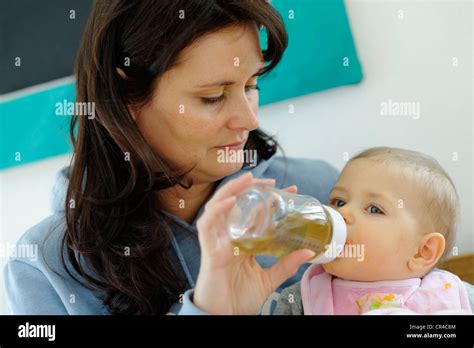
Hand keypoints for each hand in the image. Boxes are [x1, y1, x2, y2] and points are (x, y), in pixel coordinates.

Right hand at [194, 172, 315, 313]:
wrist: (225, 318)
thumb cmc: (240, 299)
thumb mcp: (269, 279)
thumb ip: (286, 265)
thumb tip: (308, 252)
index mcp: (240, 240)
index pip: (254, 212)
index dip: (269, 198)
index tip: (290, 191)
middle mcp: (227, 236)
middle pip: (235, 203)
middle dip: (250, 188)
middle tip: (272, 181)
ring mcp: (216, 241)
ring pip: (218, 206)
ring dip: (232, 190)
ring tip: (249, 179)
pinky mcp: (209, 250)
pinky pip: (207, 224)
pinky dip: (217, 210)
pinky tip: (230, 200)